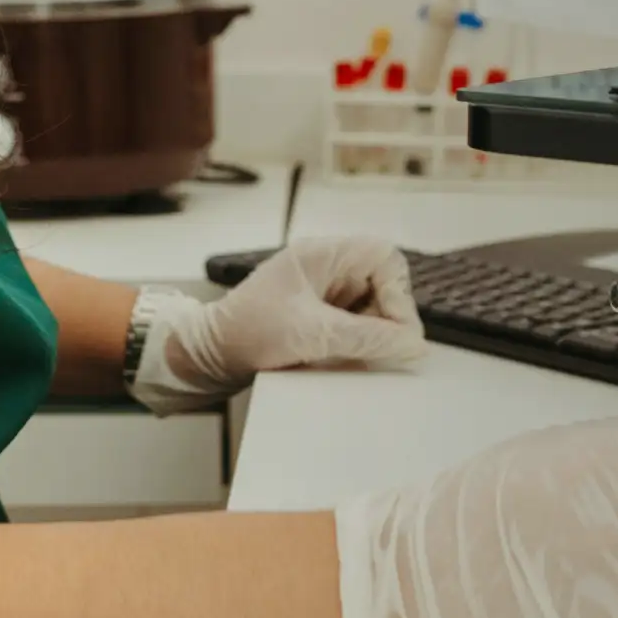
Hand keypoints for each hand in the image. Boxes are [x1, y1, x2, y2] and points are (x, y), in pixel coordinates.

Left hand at [127, 237, 426, 414]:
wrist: (203, 357)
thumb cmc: (246, 332)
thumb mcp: (312, 335)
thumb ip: (367, 338)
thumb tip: (414, 346)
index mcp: (322, 255)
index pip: (384, 258)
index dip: (398, 294)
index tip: (397, 333)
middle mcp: (325, 269)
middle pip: (382, 285)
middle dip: (387, 318)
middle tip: (381, 350)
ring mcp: (321, 294)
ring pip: (371, 309)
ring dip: (371, 335)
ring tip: (353, 358)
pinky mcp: (316, 319)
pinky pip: (353, 328)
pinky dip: (356, 346)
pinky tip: (342, 362)